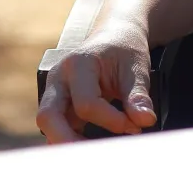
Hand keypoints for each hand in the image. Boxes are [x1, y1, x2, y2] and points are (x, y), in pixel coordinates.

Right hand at [36, 21, 156, 143]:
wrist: (114, 38)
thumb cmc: (124, 50)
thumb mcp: (136, 67)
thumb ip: (139, 94)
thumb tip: (145, 120)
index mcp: (78, 64)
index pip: (86, 103)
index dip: (111, 120)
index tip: (134, 127)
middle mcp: (58, 78)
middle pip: (48, 117)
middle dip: (70, 141)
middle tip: (99, 155)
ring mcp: (54, 92)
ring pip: (47, 126)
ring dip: (67, 143)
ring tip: (96, 154)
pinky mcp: (58, 106)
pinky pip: (56, 128)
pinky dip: (70, 140)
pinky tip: (90, 149)